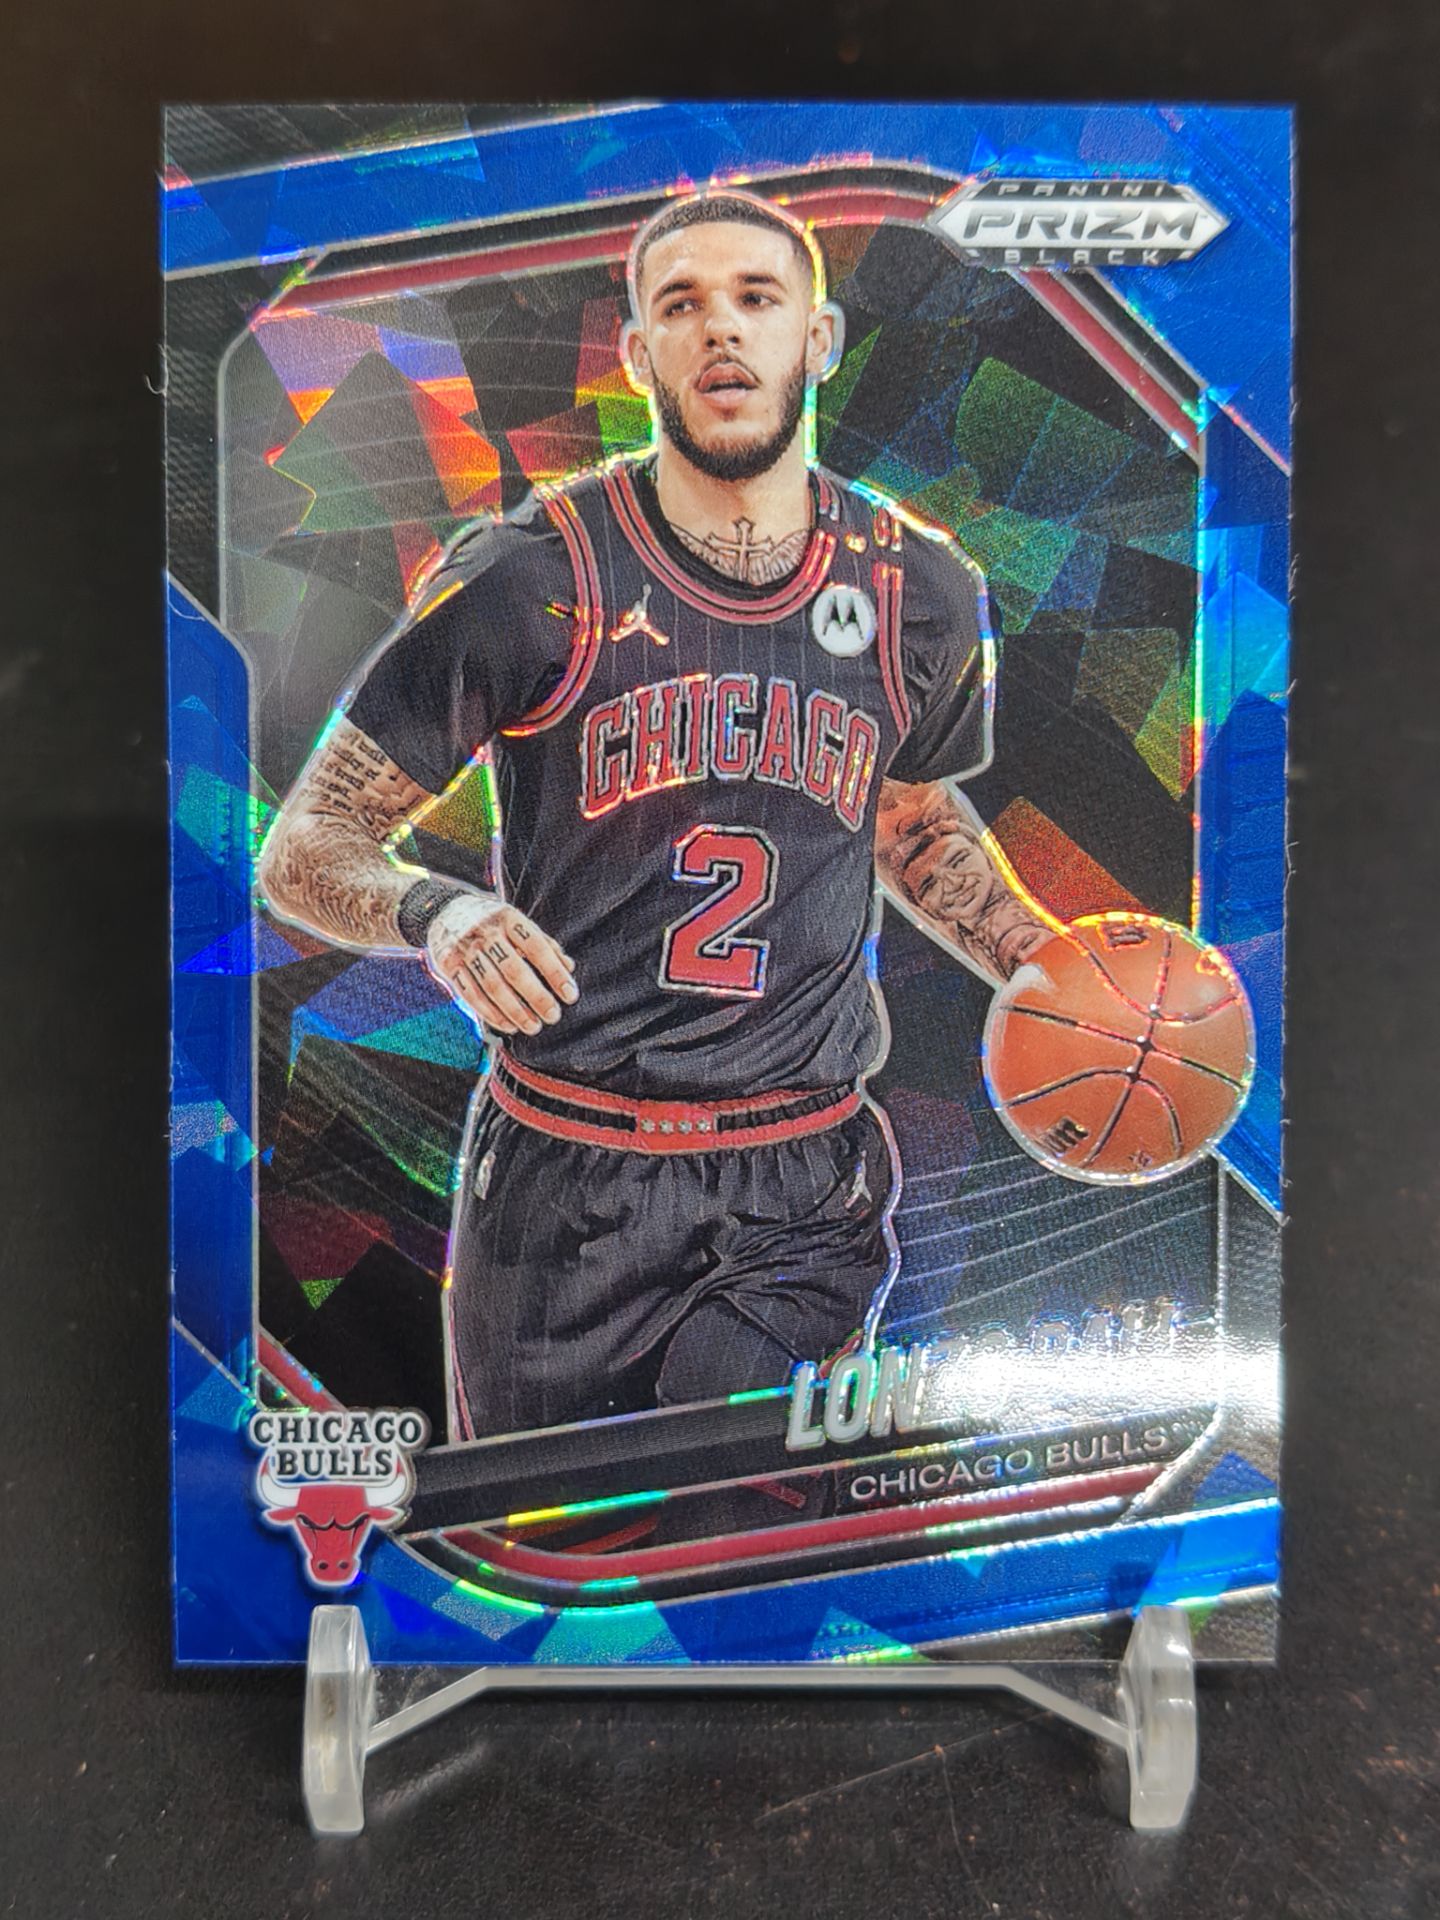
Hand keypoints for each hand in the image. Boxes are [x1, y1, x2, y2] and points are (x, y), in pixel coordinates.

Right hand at [425, 894, 577, 1035]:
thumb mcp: (518, 922)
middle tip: (553, 1016)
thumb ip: (543, 943)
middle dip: (536, 996)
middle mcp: (485, 932)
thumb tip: (569, 967)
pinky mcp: (449, 965)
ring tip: (533, 1026)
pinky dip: (491, 1013)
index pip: (536, 947)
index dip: (555, 973)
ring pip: (492, 985)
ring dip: (515, 1010)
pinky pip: (471, 994)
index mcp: (508, 917)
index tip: (570, 995)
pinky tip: (508, 1024)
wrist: (445, 910)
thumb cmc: (493, 922)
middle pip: (513, 969)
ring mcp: (464, 948)